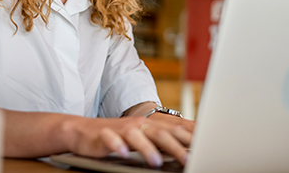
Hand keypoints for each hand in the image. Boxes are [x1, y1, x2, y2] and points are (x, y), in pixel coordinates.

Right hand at [66, 115, 192, 166]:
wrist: (85, 131)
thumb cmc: (118, 136)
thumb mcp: (142, 138)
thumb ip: (161, 142)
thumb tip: (186, 150)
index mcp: (149, 125)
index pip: (173, 130)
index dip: (188, 138)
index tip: (204, 148)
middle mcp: (138, 125)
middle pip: (159, 134)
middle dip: (175, 147)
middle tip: (187, 159)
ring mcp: (121, 129)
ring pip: (136, 137)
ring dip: (147, 149)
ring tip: (156, 162)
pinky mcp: (104, 135)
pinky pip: (111, 139)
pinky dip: (117, 145)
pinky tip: (122, 153)